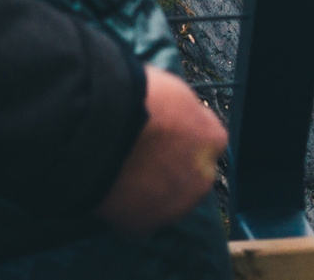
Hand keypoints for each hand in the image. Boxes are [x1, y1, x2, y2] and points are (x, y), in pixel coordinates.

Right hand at [94, 68, 226, 235]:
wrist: (101, 130)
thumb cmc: (134, 99)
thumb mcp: (171, 90)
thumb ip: (182, 110)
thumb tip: (175, 113)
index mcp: (212, 139)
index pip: (207, 141)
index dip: (183, 136)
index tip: (164, 133)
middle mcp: (202, 176)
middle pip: (190, 174)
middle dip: (171, 167)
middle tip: (141, 155)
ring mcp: (174, 205)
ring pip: (166, 199)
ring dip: (151, 190)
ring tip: (121, 173)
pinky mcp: (145, 224)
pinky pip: (137, 216)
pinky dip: (127, 207)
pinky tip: (110, 190)